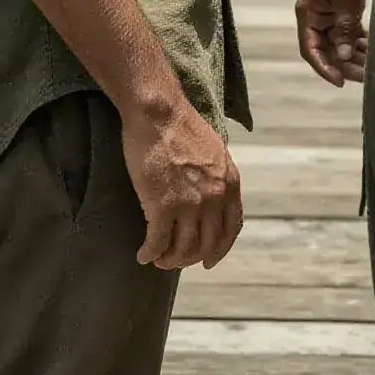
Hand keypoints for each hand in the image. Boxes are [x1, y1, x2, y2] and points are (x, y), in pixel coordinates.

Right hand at [122, 100, 242, 269]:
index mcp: (230, 183)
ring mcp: (190, 204)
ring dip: (169, 260)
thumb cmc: (181, 126)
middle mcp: (214, 198)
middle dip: (191, 258)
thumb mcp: (214, 151)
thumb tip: (214, 195)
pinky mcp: (163, 205)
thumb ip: (217, 176)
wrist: (159, 112)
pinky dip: (150, 253)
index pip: (231, 229)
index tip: (209, 259)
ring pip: (183, 248)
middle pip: (207, 244)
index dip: (219, 249)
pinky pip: (158, 242)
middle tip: (176, 262)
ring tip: (158, 260)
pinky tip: (143, 255)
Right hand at [296, 0, 373, 85]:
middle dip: (344, 64)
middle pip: (327, 49)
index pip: (310, 49)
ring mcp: (331, 10)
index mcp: (309, 11)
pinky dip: (359, 42)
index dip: (324, 68)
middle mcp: (317, 14)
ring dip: (353, 56)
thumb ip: (345, 25)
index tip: (341, 82)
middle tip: (366, 77)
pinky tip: (372, 52)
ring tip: (372, 68)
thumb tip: (345, 55)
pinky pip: (349, 32)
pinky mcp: (345, 6)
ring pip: (340, 42)